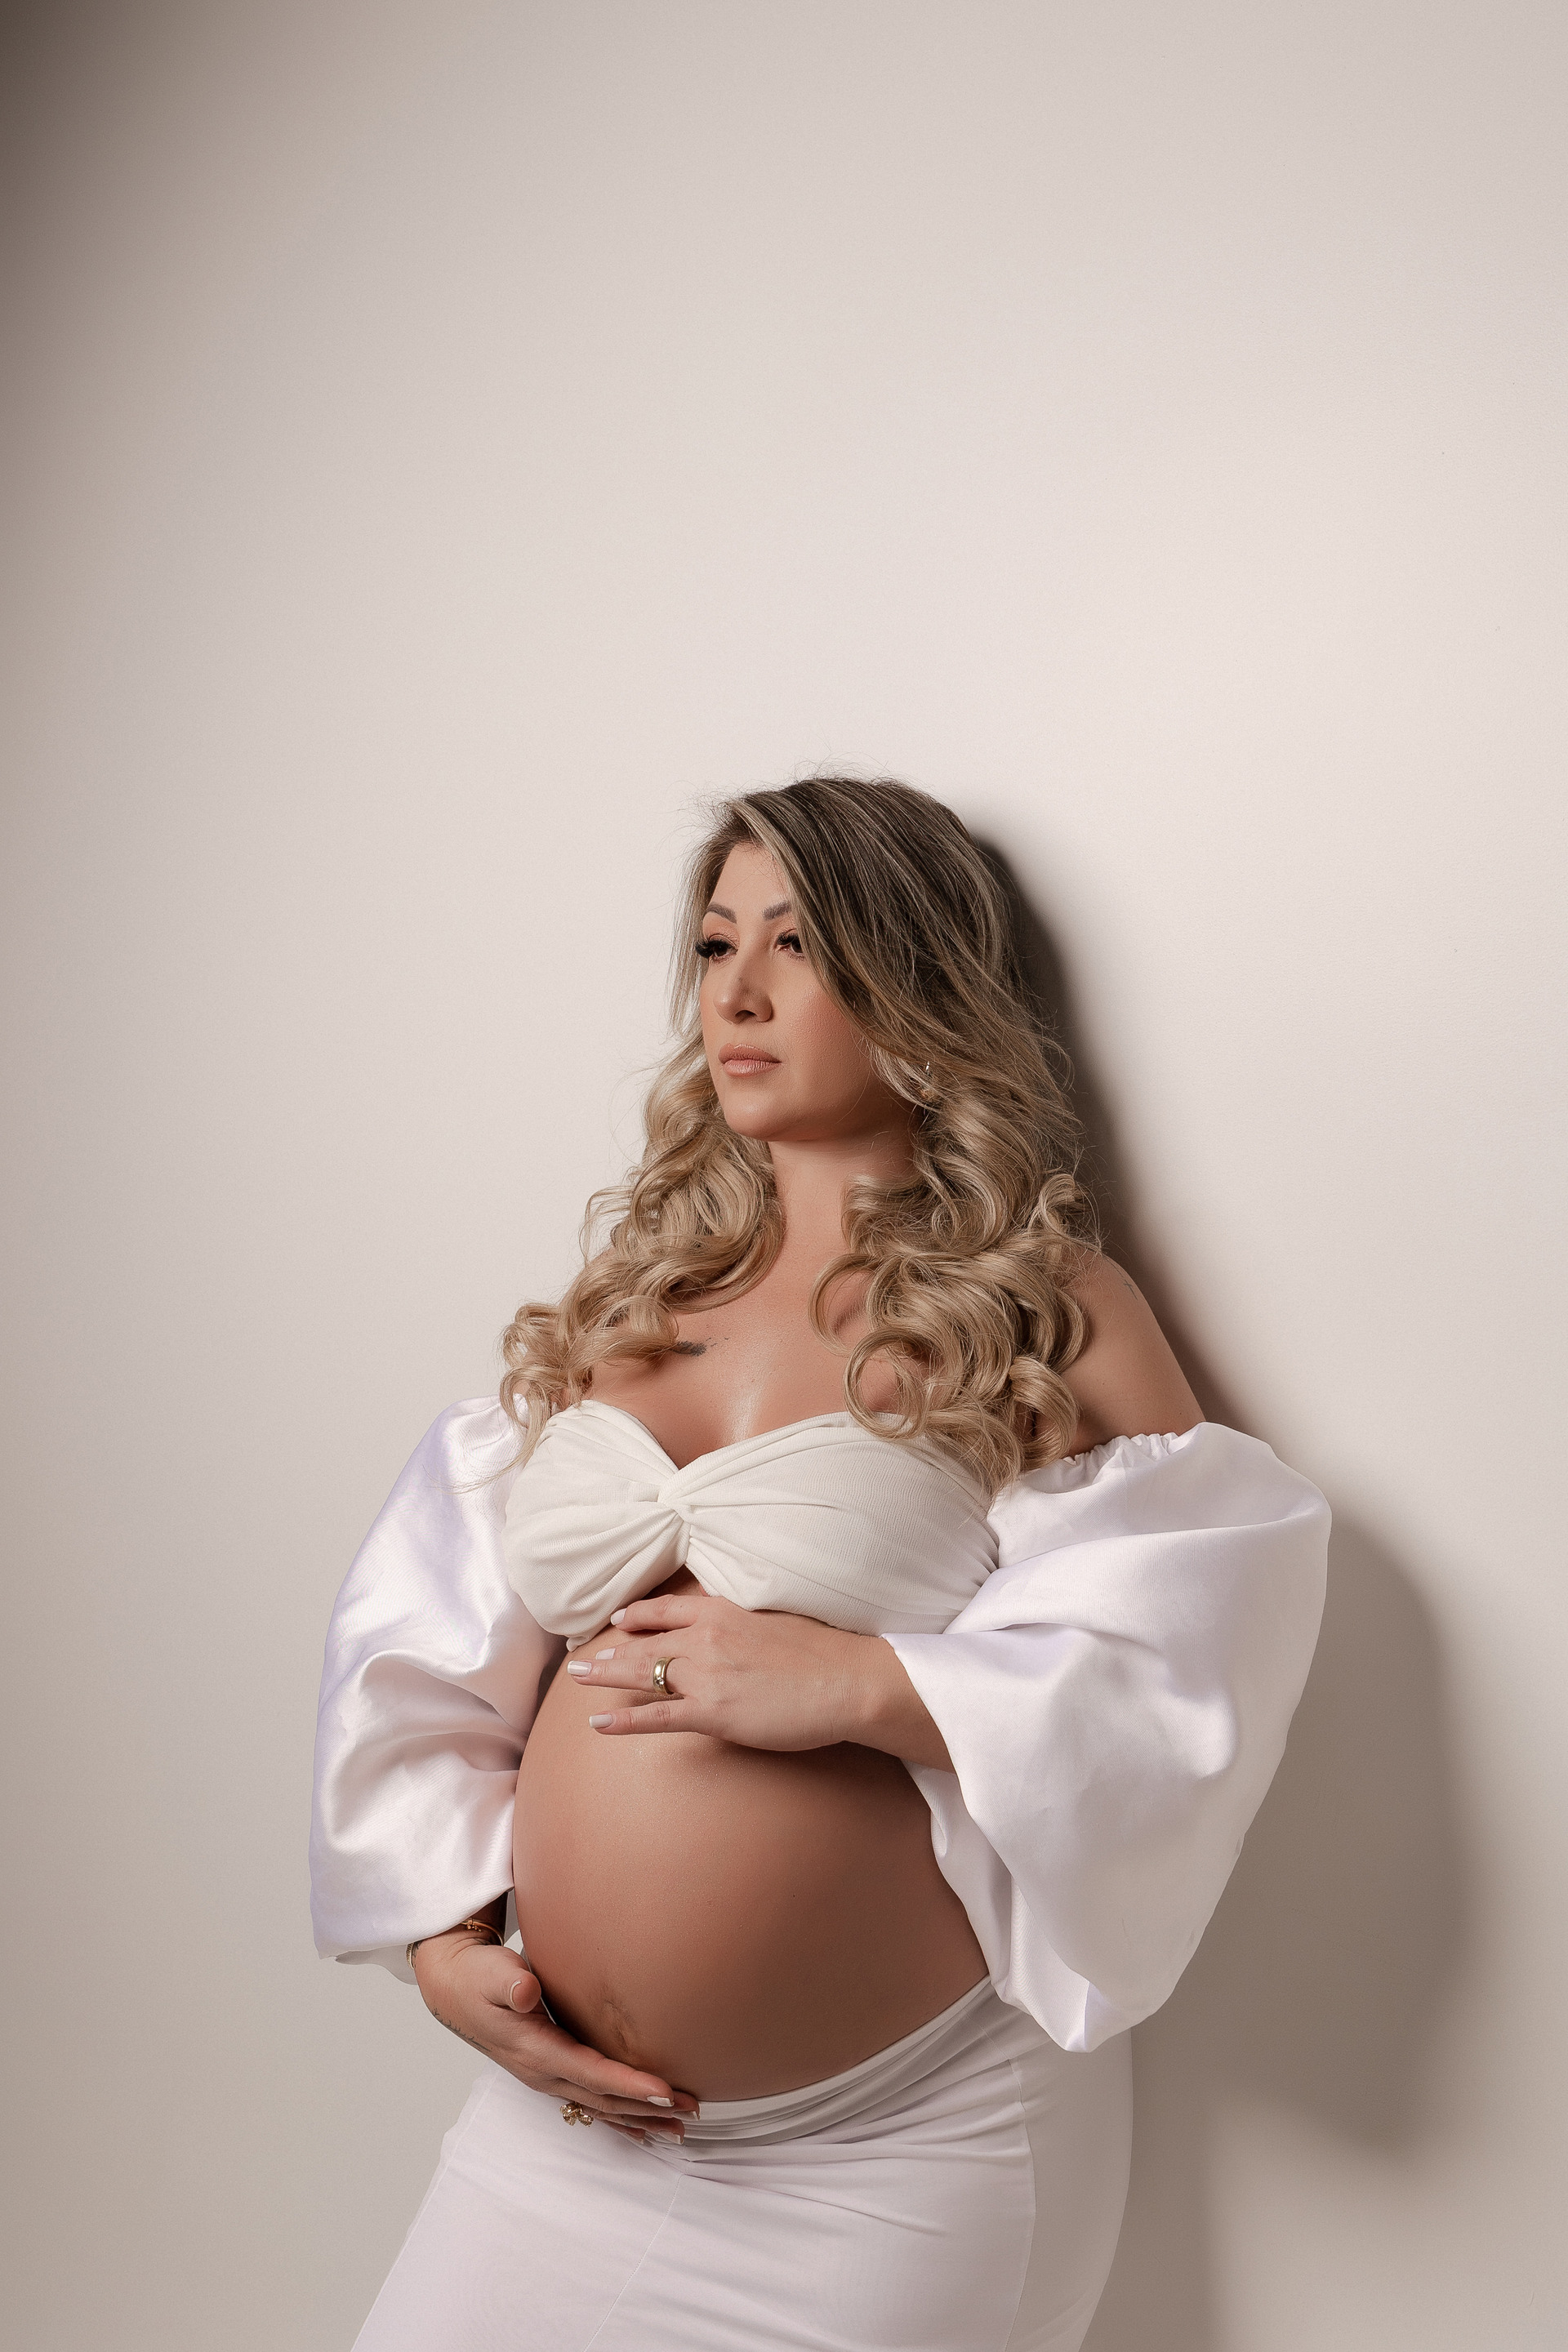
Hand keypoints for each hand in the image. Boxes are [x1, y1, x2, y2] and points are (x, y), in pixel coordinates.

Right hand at [411, 1929, 697, 2142]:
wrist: (454, 1989)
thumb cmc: (477, 1977)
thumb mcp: (491, 1973)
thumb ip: (510, 1983)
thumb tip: (526, 1991)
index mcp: (535, 2051)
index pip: (592, 2074)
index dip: (630, 2085)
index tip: (665, 2091)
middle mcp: (544, 2073)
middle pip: (604, 2099)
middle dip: (647, 2108)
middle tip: (690, 2110)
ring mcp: (548, 2078)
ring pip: (601, 2107)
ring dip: (639, 2119)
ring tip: (678, 2129)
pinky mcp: (552, 2072)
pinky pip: (591, 2103)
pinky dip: (619, 2117)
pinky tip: (642, 2129)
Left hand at [565, 1591, 953, 1767]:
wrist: (845, 1681)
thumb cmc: (823, 1654)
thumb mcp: (777, 1621)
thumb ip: (746, 1623)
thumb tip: (737, 1629)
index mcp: (723, 1612)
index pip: (667, 1609)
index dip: (638, 1616)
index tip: (618, 1621)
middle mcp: (706, 1638)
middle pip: (645, 1642)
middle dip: (608, 1651)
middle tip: (579, 1659)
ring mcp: (706, 1676)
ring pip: (641, 1673)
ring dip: (605, 1675)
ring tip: (577, 1679)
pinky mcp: (712, 1713)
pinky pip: (656, 1715)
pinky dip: (624, 1719)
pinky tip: (600, 1723)